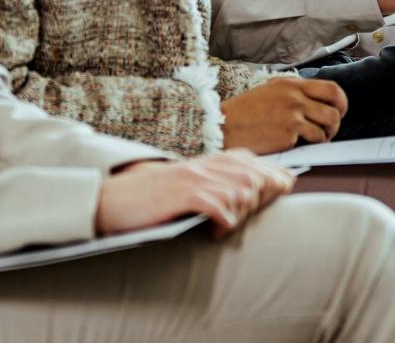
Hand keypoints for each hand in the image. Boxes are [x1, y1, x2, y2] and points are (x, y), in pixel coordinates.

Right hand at [95, 151, 295, 238]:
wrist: (111, 200)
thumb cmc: (150, 200)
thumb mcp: (187, 187)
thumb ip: (215, 185)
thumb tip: (251, 194)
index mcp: (207, 162)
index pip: (254, 162)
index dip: (274, 177)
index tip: (282, 191)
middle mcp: (204, 165)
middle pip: (255, 176)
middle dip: (264, 197)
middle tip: (250, 214)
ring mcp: (193, 178)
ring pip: (242, 191)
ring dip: (241, 213)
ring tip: (226, 225)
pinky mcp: (182, 195)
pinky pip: (219, 206)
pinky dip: (223, 222)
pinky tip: (213, 232)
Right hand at [221, 77, 347, 152]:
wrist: (225, 126)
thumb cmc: (245, 112)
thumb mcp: (270, 91)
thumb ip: (293, 93)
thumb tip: (317, 103)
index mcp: (291, 84)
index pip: (331, 88)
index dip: (341, 102)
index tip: (338, 111)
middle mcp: (295, 96)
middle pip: (335, 108)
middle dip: (337, 122)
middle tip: (329, 129)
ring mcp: (293, 114)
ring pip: (328, 126)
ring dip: (325, 135)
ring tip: (314, 140)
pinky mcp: (289, 133)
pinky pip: (313, 140)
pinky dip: (309, 144)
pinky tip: (296, 144)